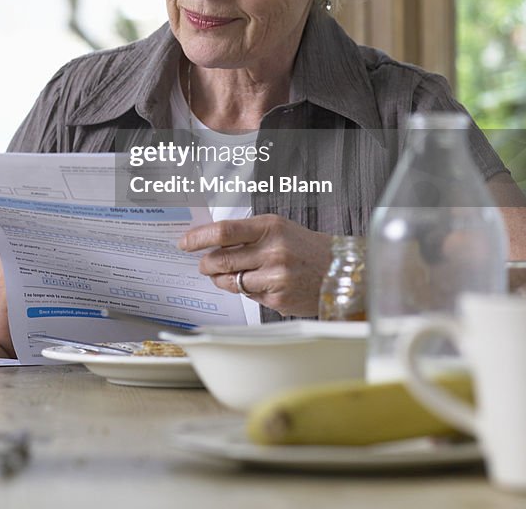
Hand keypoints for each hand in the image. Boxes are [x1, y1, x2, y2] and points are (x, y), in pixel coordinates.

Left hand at [177, 214, 332, 316]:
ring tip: (224, 274)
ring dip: (220, 279)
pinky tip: (255, 283)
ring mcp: (275, 277)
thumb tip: (211, 241)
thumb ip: (247, 232)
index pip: (223, 231)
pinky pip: (247, 296)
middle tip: (203, 264)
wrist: (339, 270)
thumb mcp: (279, 227)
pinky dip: (244, 290)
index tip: (185, 242)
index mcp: (270, 227)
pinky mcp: (278, 299)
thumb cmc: (305, 247)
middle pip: (221, 259)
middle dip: (205, 263)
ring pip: (230, 281)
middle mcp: (272, 251)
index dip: (199, 237)